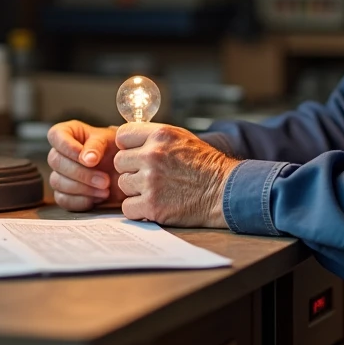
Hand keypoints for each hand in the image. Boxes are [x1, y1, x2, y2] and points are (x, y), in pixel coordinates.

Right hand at [46, 120, 121, 210]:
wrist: (126, 170)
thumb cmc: (116, 149)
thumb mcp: (110, 140)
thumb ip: (96, 146)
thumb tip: (87, 159)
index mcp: (69, 133)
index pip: (55, 135)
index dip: (68, 147)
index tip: (89, 159)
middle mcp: (60, 153)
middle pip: (55, 161)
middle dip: (81, 173)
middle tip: (105, 180)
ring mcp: (60, 174)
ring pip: (57, 182)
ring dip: (82, 188)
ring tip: (105, 189)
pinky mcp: (63, 193)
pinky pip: (63, 199)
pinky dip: (81, 201)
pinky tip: (98, 197)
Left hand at [113, 123, 238, 227]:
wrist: (224, 191)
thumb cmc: (205, 165)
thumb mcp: (181, 138)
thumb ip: (154, 137)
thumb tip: (127, 139)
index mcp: (160, 134)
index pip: (122, 135)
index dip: (127, 146)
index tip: (135, 154)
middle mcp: (153, 155)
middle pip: (119, 161)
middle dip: (131, 169)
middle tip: (148, 175)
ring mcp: (151, 181)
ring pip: (123, 184)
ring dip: (135, 190)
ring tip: (156, 190)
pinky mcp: (152, 205)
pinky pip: (127, 207)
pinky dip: (138, 209)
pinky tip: (153, 204)